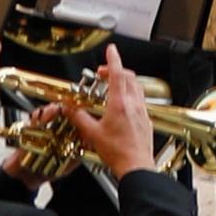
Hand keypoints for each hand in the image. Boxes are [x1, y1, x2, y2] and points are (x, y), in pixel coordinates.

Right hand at [87, 49, 157, 177]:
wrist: (136, 165)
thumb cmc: (117, 152)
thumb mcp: (91, 133)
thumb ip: (78, 117)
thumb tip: (69, 108)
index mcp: (119, 104)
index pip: (117, 74)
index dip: (113, 59)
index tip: (111, 49)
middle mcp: (133, 104)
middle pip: (128, 77)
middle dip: (116, 69)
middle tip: (103, 72)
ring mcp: (142, 111)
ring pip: (136, 87)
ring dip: (124, 81)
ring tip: (111, 86)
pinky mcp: (146, 120)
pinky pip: (140, 99)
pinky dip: (130, 94)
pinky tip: (122, 104)